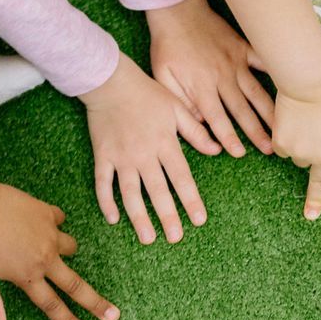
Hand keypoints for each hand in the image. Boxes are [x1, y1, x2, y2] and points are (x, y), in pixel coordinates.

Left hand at [0, 181, 117, 319]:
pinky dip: (54, 223)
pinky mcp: (47, 213)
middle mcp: (44, 258)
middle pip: (75, 285)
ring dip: (67, 252)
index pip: (52, 305)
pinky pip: (58, 219)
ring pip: (70, 247)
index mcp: (27, 275)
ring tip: (58, 251)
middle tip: (114, 315)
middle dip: (96, 303)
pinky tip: (44, 222)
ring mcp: (49, 234)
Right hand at [82, 58, 214, 244]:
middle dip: (167, 216)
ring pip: (130, 193)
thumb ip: (196, 131)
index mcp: (165, 143)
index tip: (199, 220)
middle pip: (157, 191)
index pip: (181, 177)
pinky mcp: (102, 156)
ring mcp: (121, 157)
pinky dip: (106, 201)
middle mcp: (144, 154)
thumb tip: (217, 150)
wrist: (110, 81)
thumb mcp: (177, 108)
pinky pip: (103, 183)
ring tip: (148, 238)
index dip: (191, 200)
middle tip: (175, 238)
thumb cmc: (147, 93)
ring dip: (139, 217)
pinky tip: (113, 219)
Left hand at [148, 0, 275, 160]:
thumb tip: (200, 122)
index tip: (239, 153)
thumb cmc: (167, 46)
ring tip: (282, 127)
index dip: (228, 137)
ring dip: (269, 111)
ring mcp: (235, 62)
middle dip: (256, 132)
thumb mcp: (162, 76)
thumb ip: (180, 102)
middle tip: (270, 149)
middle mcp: (222, 77)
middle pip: (242, 109)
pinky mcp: (242, 48)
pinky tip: (291, 85)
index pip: (216, 118)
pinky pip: (262, 61)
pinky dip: (276, 72)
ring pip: (256, 91)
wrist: (177, 10)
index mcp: (201, 86)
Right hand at [273, 72, 320, 219]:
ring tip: (306, 121)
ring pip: (300, 157)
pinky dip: (286, 137)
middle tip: (311, 216)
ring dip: (301, 145)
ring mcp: (304, 155)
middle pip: (319, 183)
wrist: (310, 82)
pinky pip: (284, 148)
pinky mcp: (284, 146)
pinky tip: (292, 120)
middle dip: (316, 201)